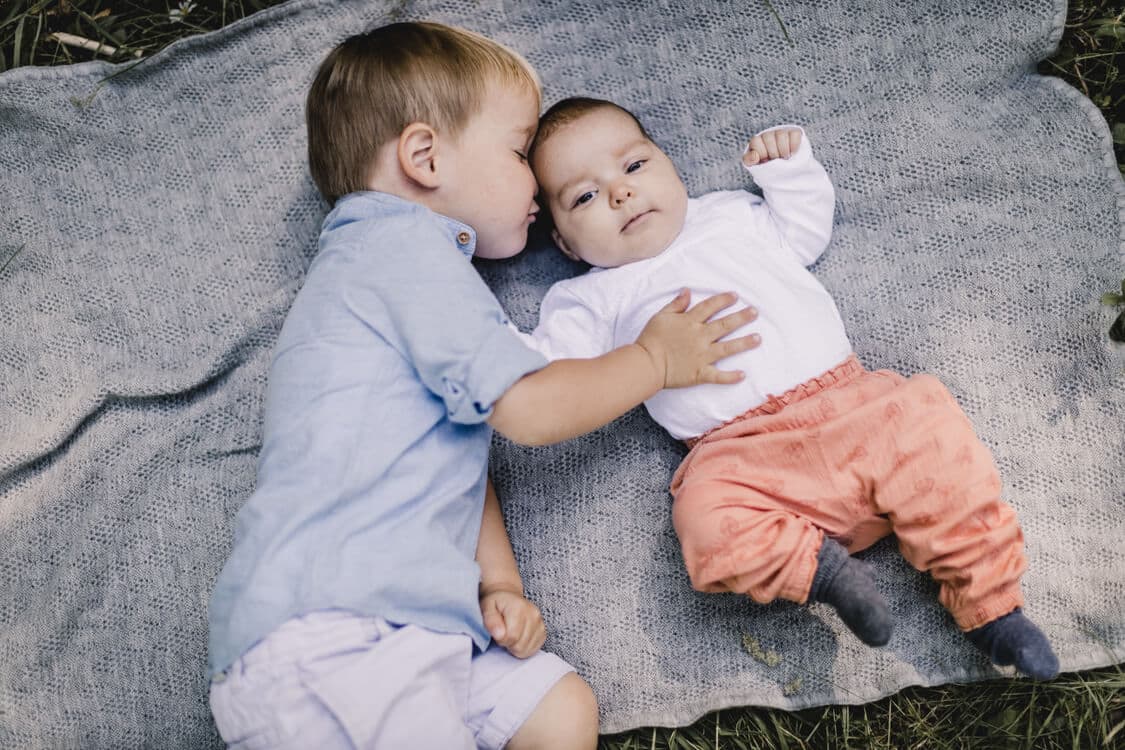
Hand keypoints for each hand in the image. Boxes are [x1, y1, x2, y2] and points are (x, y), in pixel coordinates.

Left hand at [480, 587, 545, 658]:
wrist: (508, 597)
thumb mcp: (487, 607)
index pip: (511, 637)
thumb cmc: (496, 603)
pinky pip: (533, 650)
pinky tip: (518, 637)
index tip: (497, 632)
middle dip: (508, 643)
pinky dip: (523, 648)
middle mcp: (533, 615)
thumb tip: (499, 635)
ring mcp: (540, 623)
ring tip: (511, 634)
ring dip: (515, 647)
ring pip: (526, 650)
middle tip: (503, 633)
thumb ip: (491, 621)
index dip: (501, 639)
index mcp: (519, 608)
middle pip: (520, 646)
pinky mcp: (542, 632)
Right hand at [635, 289, 760, 388]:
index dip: (723, 300)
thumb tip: (688, 291)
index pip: (710, 307)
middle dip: (742, 318)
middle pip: (724, 325)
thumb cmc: (651, 338)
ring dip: (744, 343)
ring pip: (727, 348)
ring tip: (758, 338)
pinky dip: (730, 377)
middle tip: (755, 312)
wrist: (646, 363)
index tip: (735, 296)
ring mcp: (702, 356)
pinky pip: (718, 376)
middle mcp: (700, 337)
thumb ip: (676, 304)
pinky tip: (743, 375)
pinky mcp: (700, 373)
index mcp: (690, 322)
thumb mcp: (661, 316)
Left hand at [742, 128, 801, 166]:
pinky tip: (793, 153)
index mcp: (757, 142)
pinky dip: (794, 145)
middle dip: (773, 153)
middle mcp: (769, 135)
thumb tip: (754, 156)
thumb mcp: (755, 165)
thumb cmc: (767, 167)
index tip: (765, 160)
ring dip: (783, 150)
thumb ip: (749, 160)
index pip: (756, 141)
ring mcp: (782, 133)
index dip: (761, 152)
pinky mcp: (794, 133)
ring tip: (785, 158)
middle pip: (768, 137)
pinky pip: (794, 134)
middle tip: (776, 160)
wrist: (784, 171)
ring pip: (781, 135)